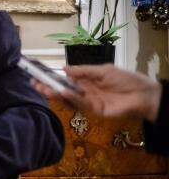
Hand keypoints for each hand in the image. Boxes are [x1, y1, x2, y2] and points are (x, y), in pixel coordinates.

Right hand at [33, 64, 161, 121]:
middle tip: (34, 84)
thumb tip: (64, 68)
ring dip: (55, 94)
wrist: (144, 94)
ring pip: (68, 98)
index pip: (65, 79)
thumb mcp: (103, 70)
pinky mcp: (94, 110)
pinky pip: (80, 103)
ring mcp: (88, 101)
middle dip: (48, 87)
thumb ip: (84, 71)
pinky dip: (70, 98)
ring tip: (42, 89)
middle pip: (62, 90)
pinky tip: (62, 92)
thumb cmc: (126, 79)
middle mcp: (84, 91)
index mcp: (86, 80)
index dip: (52, 77)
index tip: (37, 74)